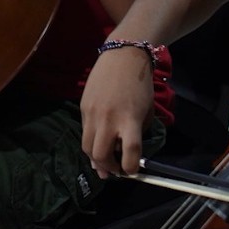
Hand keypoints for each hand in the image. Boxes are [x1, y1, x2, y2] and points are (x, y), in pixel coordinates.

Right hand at [80, 45, 156, 176]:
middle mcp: (108, 119)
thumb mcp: (146, 112)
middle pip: (101, 155)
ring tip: (104, 164)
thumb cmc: (140, 86)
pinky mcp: (83, 108)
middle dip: (109, 168)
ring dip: (96, 159)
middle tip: (116, 171)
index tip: (132, 171)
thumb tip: (124, 152)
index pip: (129, 152)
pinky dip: (91, 143)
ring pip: (87, 147)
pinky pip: (84, 133)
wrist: (122, 57)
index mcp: (129, 119)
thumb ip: (136, 133)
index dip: (130, 168)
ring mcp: (92, 113)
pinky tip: (98, 144)